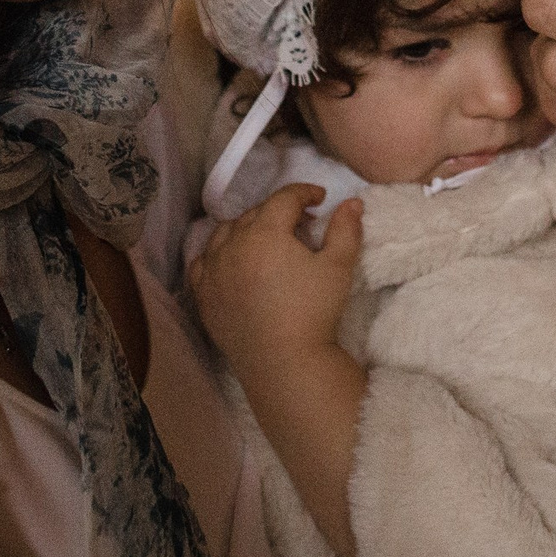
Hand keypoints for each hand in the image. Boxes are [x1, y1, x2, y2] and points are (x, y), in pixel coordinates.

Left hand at [190, 185, 365, 387]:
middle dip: (278, 211)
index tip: (320, 198)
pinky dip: (217, 254)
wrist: (284, 364)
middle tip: (301, 222)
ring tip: (265, 239)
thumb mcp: (338, 266)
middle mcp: (232, 245)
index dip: (304, 192)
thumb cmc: (314, 312)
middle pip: (254, 213)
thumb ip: (346, 229)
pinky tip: (231, 261)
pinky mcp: (204, 296)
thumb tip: (352, 202)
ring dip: (246, 228)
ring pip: (225, 234)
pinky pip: (204, 263)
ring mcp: (213, 271)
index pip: (284, 199)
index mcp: (265, 232)